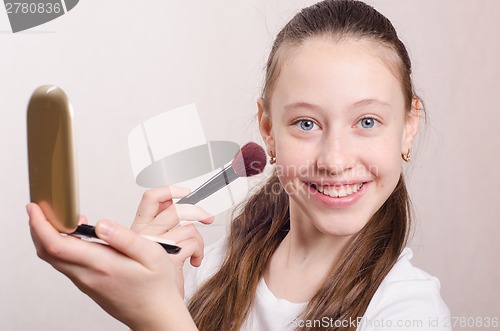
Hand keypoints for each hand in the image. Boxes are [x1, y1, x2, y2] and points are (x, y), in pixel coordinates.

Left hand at [27, 203, 196, 330]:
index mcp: (102, 265)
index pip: (57, 245)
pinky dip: (61, 246)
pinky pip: (66, 264)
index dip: (41, 224)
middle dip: (38, 228)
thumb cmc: (157, 287)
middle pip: (48, 252)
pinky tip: (76, 236)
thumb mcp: (153, 256)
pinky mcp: (88, 285)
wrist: (155, 316)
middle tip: (40, 208)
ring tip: (59, 217)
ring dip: (49, 237)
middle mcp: (88, 275)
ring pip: (55, 259)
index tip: (35, 208)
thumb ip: (126, 238)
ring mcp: (86, 282)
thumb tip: (102, 224)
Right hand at [131, 185, 213, 295]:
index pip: (151, 198)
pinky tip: (193, 261)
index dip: (169, 190)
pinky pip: (192, 244)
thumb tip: (175, 198)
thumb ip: (160, 221)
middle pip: (175, 210)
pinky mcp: (168, 259)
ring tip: (196, 250)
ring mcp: (155, 247)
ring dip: (198, 240)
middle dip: (197, 211)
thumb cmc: (154, 275)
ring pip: (188, 228)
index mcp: (138, 228)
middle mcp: (144, 234)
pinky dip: (198, 252)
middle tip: (206, 217)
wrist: (152, 304)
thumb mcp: (154, 244)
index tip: (184, 191)